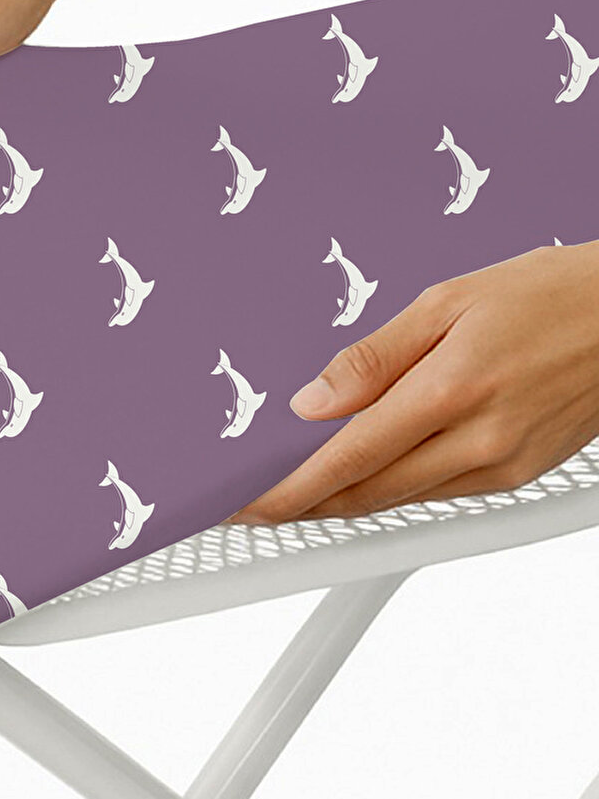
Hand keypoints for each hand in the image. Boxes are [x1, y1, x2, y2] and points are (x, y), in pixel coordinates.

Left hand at [230, 241, 598, 523]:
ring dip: (348, 500)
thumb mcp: (449, 299)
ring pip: (403, 499)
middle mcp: (478, 441)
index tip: (247, 503)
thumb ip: (375, 355)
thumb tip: (313, 400)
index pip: (347, 458)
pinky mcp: (521, 475)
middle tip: (258, 502)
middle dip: (306, 504)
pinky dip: (398, 488)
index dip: (289, 490)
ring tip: (301, 488)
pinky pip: (441, 494)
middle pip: (368, 493)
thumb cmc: (551, 294)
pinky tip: (374, 473)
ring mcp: (504, 466)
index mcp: (450, 390)